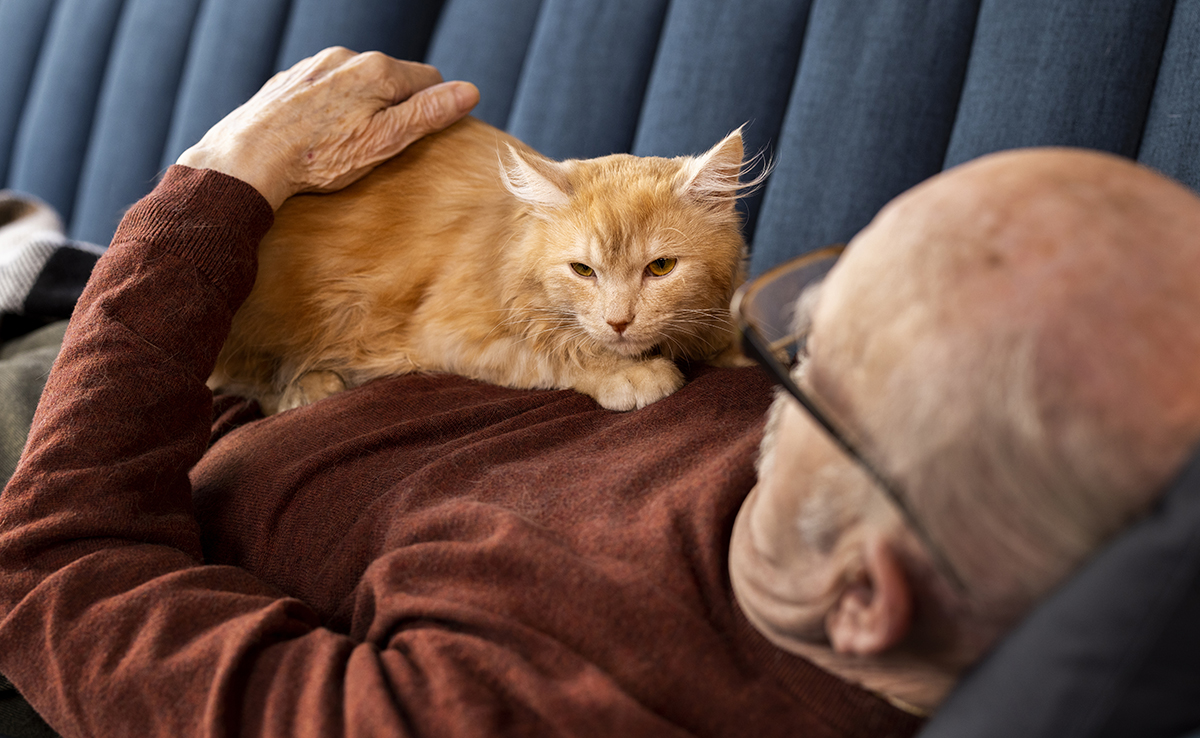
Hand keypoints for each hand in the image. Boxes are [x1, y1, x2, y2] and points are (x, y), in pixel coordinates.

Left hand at [176, 47, 478, 208]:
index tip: (419, 136)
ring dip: (361, 106)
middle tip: (380, 147)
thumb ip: (428, 114)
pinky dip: (330, 108)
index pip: (429, 78)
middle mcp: (346, 57)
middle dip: (394, 107)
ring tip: (345, 145)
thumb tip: (469, 92)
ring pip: (356, 82)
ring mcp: (314, 65)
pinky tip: (317, 137)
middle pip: (392, 78)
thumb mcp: (385, 141)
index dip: (432, 107)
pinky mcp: (289, 80)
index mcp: (377, 70)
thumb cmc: (319, 158)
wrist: (247, 159)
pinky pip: (325, 89)